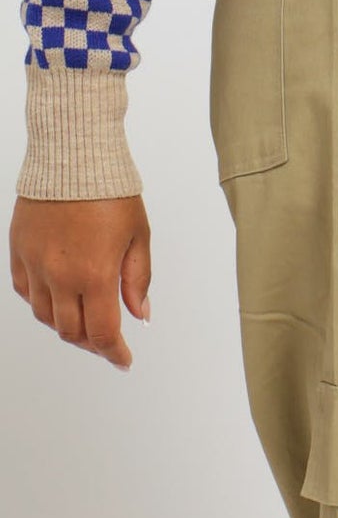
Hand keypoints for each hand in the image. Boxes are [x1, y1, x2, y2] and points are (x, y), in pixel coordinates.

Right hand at [10, 194, 151, 371]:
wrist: (73, 156)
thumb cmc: (110, 192)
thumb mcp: (139, 238)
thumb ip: (137, 281)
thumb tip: (140, 314)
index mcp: (94, 275)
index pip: (102, 333)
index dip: (114, 353)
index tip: (123, 361)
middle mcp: (59, 274)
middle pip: (71, 331)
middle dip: (92, 343)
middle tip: (107, 342)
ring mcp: (34, 263)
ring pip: (44, 315)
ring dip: (65, 326)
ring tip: (84, 322)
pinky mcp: (18, 249)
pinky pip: (23, 290)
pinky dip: (40, 303)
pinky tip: (57, 299)